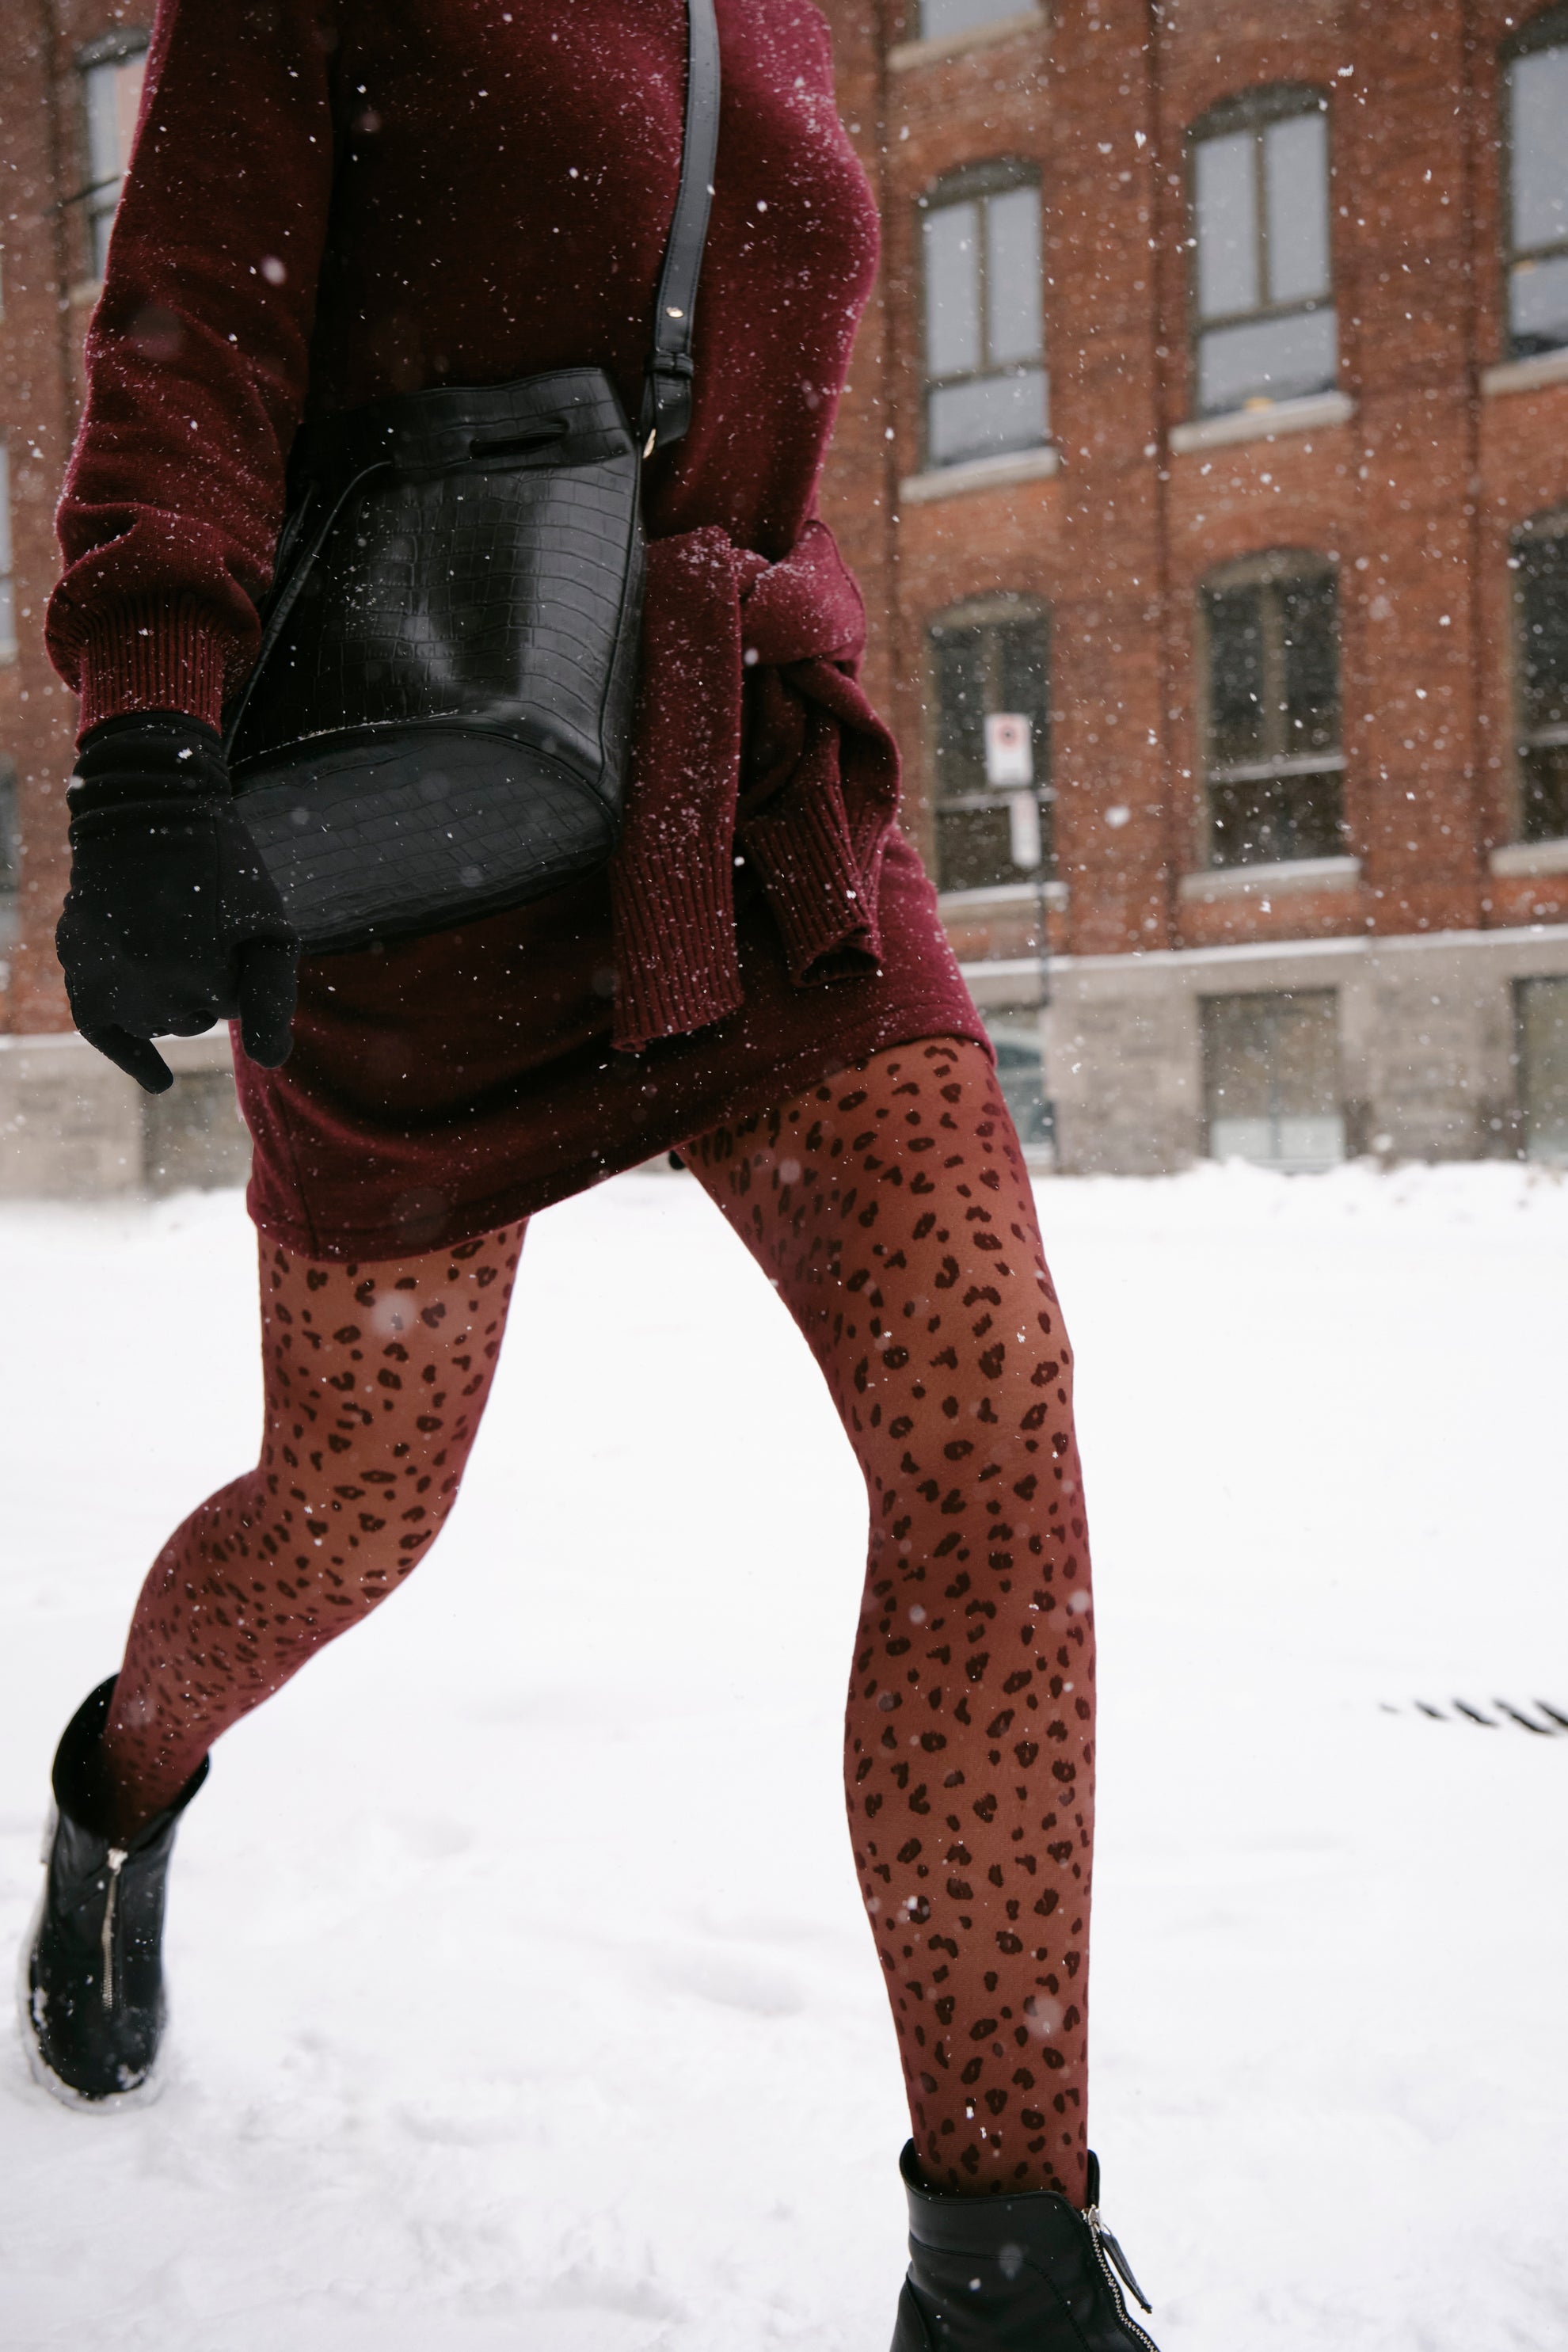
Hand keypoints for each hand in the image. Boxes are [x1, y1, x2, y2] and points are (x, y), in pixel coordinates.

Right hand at [55, 713, 297, 1094]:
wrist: (148, 811)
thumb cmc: (222, 868)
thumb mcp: (268, 925)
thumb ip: (273, 996)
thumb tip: (271, 1062)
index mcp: (201, 975)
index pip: (235, 1006)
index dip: (241, 965)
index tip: (231, 925)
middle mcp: (147, 986)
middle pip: (195, 1018)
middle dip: (206, 984)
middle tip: (198, 926)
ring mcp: (108, 980)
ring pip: (158, 1021)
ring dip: (172, 996)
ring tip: (171, 938)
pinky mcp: (80, 970)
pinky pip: (103, 1032)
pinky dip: (134, 1056)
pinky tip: (162, 1084)